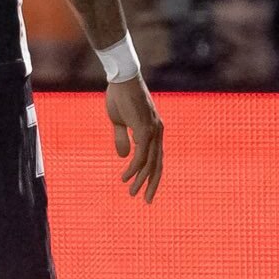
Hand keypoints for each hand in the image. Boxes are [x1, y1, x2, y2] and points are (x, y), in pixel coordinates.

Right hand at [105, 75, 163, 201]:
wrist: (121, 78)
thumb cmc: (120, 97)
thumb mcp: (119, 122)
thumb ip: (122, 139)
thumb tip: (123, 157)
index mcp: (154, 130)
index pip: (157, 158)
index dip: (151, 175)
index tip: (144, 189)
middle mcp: (158, 132)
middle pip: (158, 165)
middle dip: (152, 184)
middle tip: (146, 201)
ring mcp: (153, 130)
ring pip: (150, 163)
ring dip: (140, 180)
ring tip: (131, 192)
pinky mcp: (144, 128)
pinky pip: (141, 155)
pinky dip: (134, 168)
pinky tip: (127, 177)